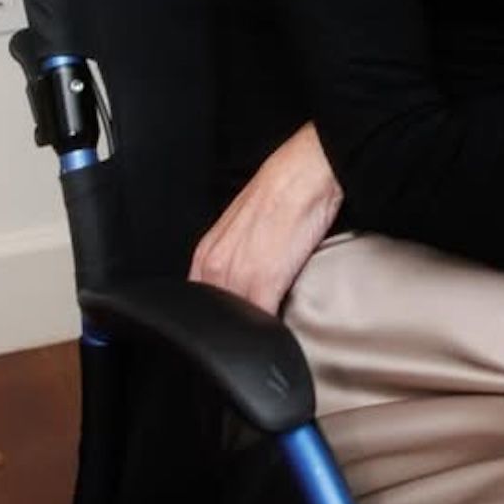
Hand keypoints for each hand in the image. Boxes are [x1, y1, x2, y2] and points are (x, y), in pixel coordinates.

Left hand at [190, 122, 343, 313]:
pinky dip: (270, 330)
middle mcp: (214, 268)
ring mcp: (237, 278)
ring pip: (236, 322)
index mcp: (205, 255)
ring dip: (251, 327)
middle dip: (233, 325)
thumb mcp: (241, 227)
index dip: (217, 316)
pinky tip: (280, 330)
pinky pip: (261, 321)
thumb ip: (232, 257)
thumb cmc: (280, 192)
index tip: (233, 320)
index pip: (198, 304)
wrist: (304, 173)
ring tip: (268, 328)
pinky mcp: (265, 283)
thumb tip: (239, 281)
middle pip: (216, 316)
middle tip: (252, 327)